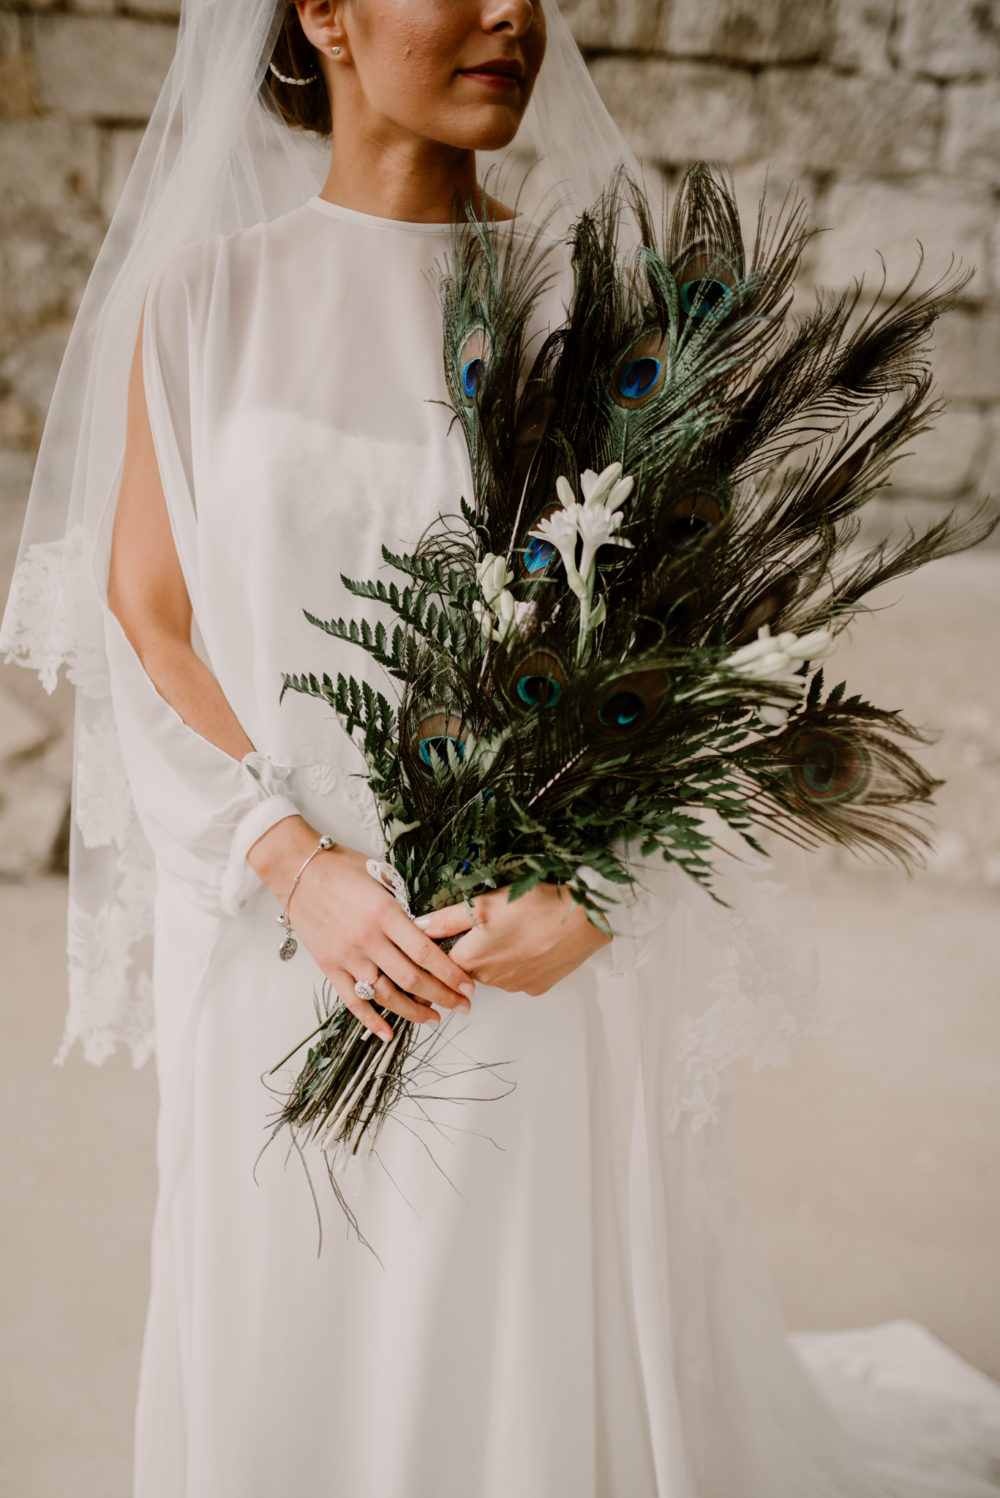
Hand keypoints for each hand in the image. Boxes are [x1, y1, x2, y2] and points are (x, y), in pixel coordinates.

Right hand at [248, 817, 474, 1041]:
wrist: (297, 871)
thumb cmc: (340, 868)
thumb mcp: (381, 879)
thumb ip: (402, 909)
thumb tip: (427, 931)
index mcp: (385, 914)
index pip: (426, 953)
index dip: (451, 974)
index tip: (467, 985)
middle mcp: (368, 939)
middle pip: (412, 979)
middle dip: (443, 997)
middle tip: (462, 1006)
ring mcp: (347, 956)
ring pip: (386, 995)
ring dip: (413, 1012)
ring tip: (434, 1019)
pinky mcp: (329, 966)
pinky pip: (352, 1001)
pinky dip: (371, 1021)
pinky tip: (388, 1033)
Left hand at [414, 882, 612, 996]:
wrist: (584, 918)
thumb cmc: (536, 905)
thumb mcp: (483, 903)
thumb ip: (446, 919)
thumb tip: (417, 927)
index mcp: (472, 959)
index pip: (440, 969)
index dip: (434, 964)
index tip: (431, 967)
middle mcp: (492, 979)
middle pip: (468, 969)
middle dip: (471, 952)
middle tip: (488, 926)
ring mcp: (517, 986)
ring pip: (494, 973)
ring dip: (496, 957)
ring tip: (513, 929)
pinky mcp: (538, 986)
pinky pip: (519, 976)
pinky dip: (519, 962)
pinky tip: (530, 941)